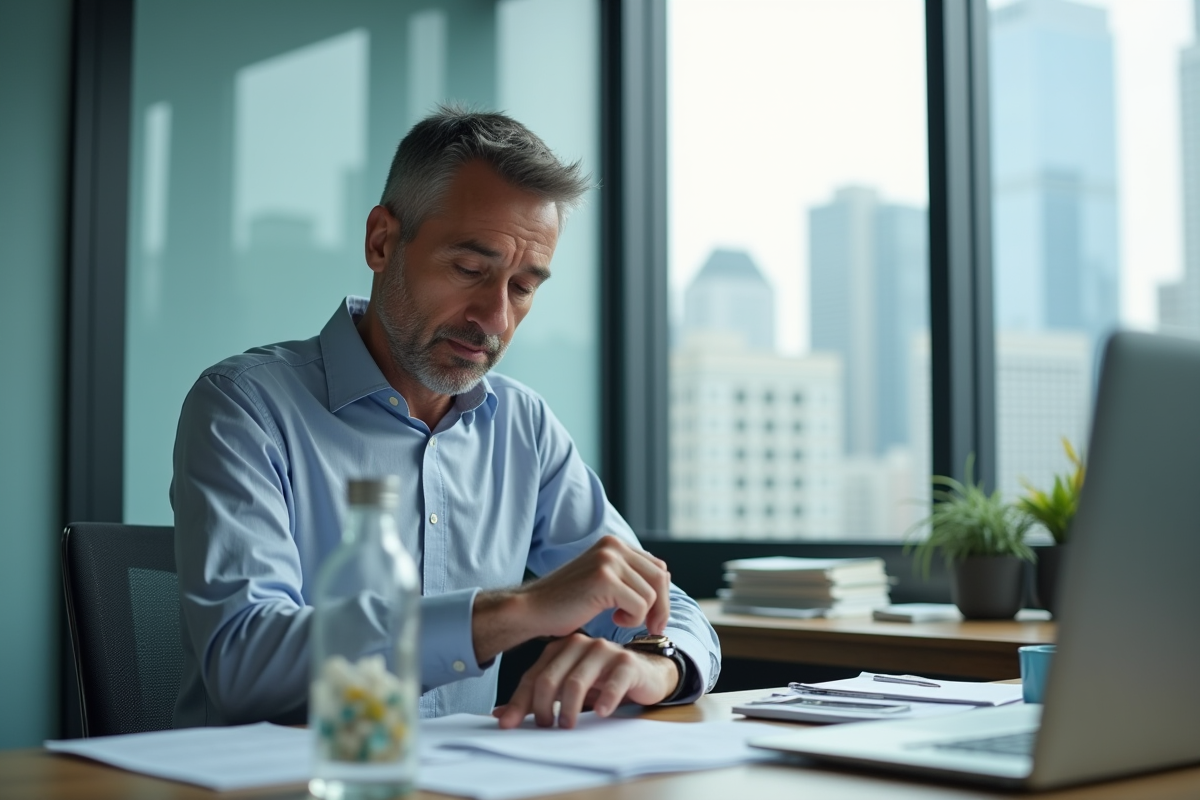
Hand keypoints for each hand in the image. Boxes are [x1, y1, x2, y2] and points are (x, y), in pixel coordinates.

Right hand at [472, 536, 671, 662]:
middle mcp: (613, 546)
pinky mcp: (604, 579)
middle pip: (660, 578)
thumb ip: (628, 575)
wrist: (533, 609)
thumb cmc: (567, 602)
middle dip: (661, 607)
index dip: (662, 595)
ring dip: (640, 616)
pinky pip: (639, 606)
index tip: (655, 617)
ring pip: (651, 595)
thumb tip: (665, 581)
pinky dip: (631, 620)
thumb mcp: (602, 580)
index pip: (658, 567)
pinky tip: (612, 620)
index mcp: (614, 544)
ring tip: (618, 620)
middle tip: (652, 628)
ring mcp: (608, 560)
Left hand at [492, 633, 679, 728]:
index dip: (519, 702)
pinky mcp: (627, 662)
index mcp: (561, 648)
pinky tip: (600, 712)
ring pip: (576, 681)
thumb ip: (537, 698)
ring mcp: (604, 651)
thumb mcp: (568, 689)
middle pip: (551, 678)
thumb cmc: (603, 682)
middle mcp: (580, 644)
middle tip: (545, 727)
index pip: (533, 676)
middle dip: (542, 707)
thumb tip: (501, 716)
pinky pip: (612, 682)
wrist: (646, 674)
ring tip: (567, 726)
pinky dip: (604, 699)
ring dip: (568, 708)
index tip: (508, 725)